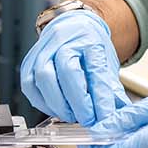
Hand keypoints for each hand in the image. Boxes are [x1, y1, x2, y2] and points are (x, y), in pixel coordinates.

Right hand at [20, 9, 127, 125]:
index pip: (94, 69)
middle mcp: (62, 40)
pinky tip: (56, 108)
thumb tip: (119, 114)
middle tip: (87, 118)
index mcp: (87, 38)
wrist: (71, 28)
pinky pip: (30, 87)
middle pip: (66, 71)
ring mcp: (42, 50)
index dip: (100, 96)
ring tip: (72, 115)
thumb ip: (111, 89)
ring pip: (43, 78)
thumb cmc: (88, 46)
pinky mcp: (28, 63)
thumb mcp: (106, 62)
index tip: (105, 116)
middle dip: (77, 102)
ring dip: (58, 104)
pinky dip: (43, 103)